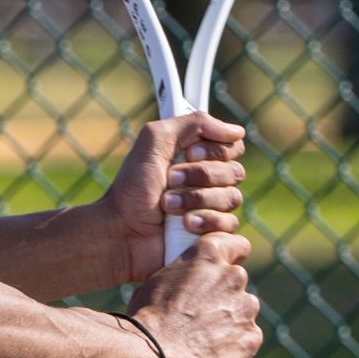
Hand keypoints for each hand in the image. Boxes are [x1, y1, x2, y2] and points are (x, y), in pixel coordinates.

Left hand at [95, 113, 247, 283]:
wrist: (122, 231)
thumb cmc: (133, 188)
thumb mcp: (154, 142)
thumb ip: (193, 124)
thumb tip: (236, 130)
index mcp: (196, 156)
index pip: (231, 145)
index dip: (215, 150)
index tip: (189, 153)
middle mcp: (208, 180)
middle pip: (234, 171)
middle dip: (199, 176)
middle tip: (170, 180)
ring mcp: (212, 208)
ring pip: (232, 198)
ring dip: (195, 199)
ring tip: (167, 205)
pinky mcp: (213, 233)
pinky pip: (230, 224)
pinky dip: (205, 222)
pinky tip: (184, 224)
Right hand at [125, 231, 261, 357]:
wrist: (154, 354)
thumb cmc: (148, 316)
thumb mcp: (160, 280)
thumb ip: (187, 278)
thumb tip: (190, 288)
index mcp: (208, 255)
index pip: (235, 244)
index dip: (230, 258)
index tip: (220, 271)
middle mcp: (233, 277)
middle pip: (236, 285)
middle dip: (223, 297)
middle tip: (198, 315)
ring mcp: (246, 309)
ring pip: (242, 315)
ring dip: (228, 324)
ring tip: (199, 340)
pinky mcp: (251, 339)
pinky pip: (245, 342)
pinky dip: (232, 349)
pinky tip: (207, 356)